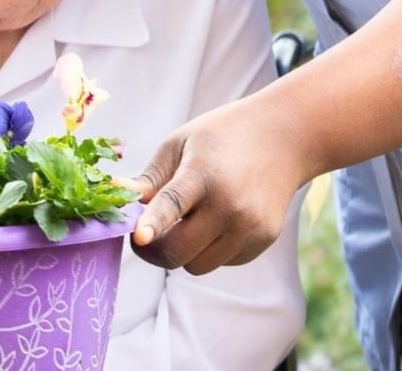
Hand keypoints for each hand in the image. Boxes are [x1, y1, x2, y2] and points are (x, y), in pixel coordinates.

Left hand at [125, 99, 313, 274]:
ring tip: (190, 219)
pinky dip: (211, 249)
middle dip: (153, 250)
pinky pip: (222, 262)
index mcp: (204, 173)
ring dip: (184, 251)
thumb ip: (150, 177)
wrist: (284, 138)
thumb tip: (117, 196)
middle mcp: (230, 205)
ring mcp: (250, 226)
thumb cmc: (223, 136)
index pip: (172, 204)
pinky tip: (219, 219)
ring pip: (196, 265)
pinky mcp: (263, 240)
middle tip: (144, 236)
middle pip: (177, 252)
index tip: (137, 238)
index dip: (152, 224)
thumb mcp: (181, 142)